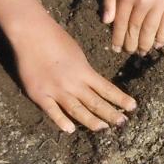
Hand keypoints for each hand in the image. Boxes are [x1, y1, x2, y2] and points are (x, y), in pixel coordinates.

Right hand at [12, 19, 136, 132]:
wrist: (31, 33)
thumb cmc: (55, 38)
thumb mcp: (77, 52)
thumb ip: (84, 70)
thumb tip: (93, 83)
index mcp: (84, 71)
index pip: (107, 89)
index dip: (120, 99)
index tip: (132, 107)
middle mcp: (73, 83)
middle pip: (95, 103)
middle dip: (111, 114)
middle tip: (122, 123)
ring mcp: (56, 91)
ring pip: (77, 111)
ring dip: (91, 121)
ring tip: (103, 129)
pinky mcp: (40, 95)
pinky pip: (52, 112)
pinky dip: (61, 121)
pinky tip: (70, 129)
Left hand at [103, 0, 163, 53]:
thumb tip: (107, 22)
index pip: (121, 24)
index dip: (118, 39)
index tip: (116, 49)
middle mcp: (143, 1)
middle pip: (136, 29)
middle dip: (132, 44)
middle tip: (130, 52)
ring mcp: (160, 3)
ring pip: (151, 30)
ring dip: (146, 44)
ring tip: (142, 51)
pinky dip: (163, 37)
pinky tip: (158, 43)